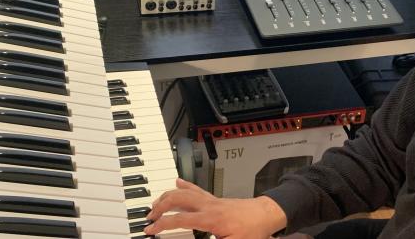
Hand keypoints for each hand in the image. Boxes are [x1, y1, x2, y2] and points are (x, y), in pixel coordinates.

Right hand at [144, 178, 287, 238]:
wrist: (265, 215)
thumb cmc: (252, 231)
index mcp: (210, 219)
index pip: (179, 220)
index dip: (162, 225)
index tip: (149, 230)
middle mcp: (208, 206)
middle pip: (177, 200)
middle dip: (160, 206)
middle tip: (149, 215)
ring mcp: (211, 200)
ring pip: (184, 192)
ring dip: (167, 196)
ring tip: (155, 203)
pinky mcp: (214, 199)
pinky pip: (196, 189)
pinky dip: (184, 185)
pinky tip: (177, 182)